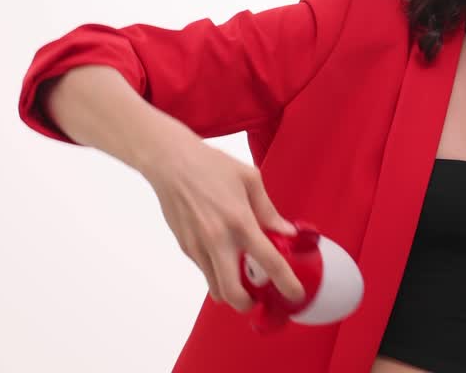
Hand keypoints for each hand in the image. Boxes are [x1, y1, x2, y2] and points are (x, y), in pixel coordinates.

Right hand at [136, 121, 304, 311]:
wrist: (170, 162)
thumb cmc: (210, 165)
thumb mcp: (249, 179)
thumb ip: (269, 210)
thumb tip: (286, 231)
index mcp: (240, 220)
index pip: (268, 261)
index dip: (286, 283)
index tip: (295, 294)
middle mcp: (217, 239)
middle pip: (233, 292)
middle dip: (248, 303)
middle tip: (258, 298)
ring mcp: (198, 246)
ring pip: (214, 287)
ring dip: (230, 292)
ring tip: (242, 279)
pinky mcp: (185, 246)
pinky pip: (204, 270)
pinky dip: (217, 272)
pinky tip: (224, 256)